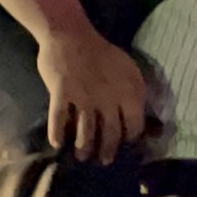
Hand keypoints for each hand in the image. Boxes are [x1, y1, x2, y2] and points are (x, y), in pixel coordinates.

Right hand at [39, 29, 149, 160]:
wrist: (69, 35)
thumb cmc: (101, 52)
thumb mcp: (128, 68)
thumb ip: (135, 89)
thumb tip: (140, 111)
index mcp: (127, 92)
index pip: (133, 124)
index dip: (130, 138)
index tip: (125, 145)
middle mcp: (106, 99)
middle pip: (109, 132)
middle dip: (107, 150)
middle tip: (104, 161)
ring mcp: (82, 98)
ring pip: (84, 130)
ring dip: (83, 146)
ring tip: (81, 156)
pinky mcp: (61, 93)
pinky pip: (58, 118)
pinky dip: (56, 133)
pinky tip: (56, 144)